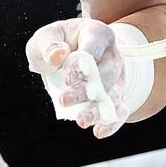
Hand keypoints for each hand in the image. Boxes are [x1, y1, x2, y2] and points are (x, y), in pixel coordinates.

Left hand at [26, 17, 128, 138]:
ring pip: (113, 95)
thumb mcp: (45, 38)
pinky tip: (99, 132)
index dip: (83, 61)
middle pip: (105, 74)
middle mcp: (112, 55)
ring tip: (81, 121)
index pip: (95, 46)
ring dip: (97, 109)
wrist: (68, 54)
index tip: (68, 76)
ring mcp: (116, 77)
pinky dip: (112, 123)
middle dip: (86, 90)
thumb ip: (48, 45)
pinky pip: (120, 111)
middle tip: (64, 100)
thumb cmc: (56, 43)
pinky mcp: (115, 96)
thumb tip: (57, 55)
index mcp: (98, 34)